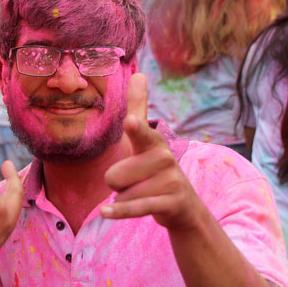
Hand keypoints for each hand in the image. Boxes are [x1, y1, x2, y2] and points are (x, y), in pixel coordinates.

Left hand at [101, 73, 203, 230]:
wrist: (182, 204)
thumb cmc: (154, 166)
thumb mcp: (144, 139)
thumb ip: (138, 107)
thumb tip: (138, 73)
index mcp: (152, 142)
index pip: (140, 133)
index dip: (135, 129)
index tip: (130, 123)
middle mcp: (163, 158)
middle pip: (113, 176)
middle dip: (117, 184)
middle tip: (136, 181)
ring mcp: (170, 181)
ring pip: (122, 194)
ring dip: (125, 198)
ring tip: (143, 193)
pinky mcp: (170, 202)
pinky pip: (134, 208)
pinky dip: (119, 212)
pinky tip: (105, 213)